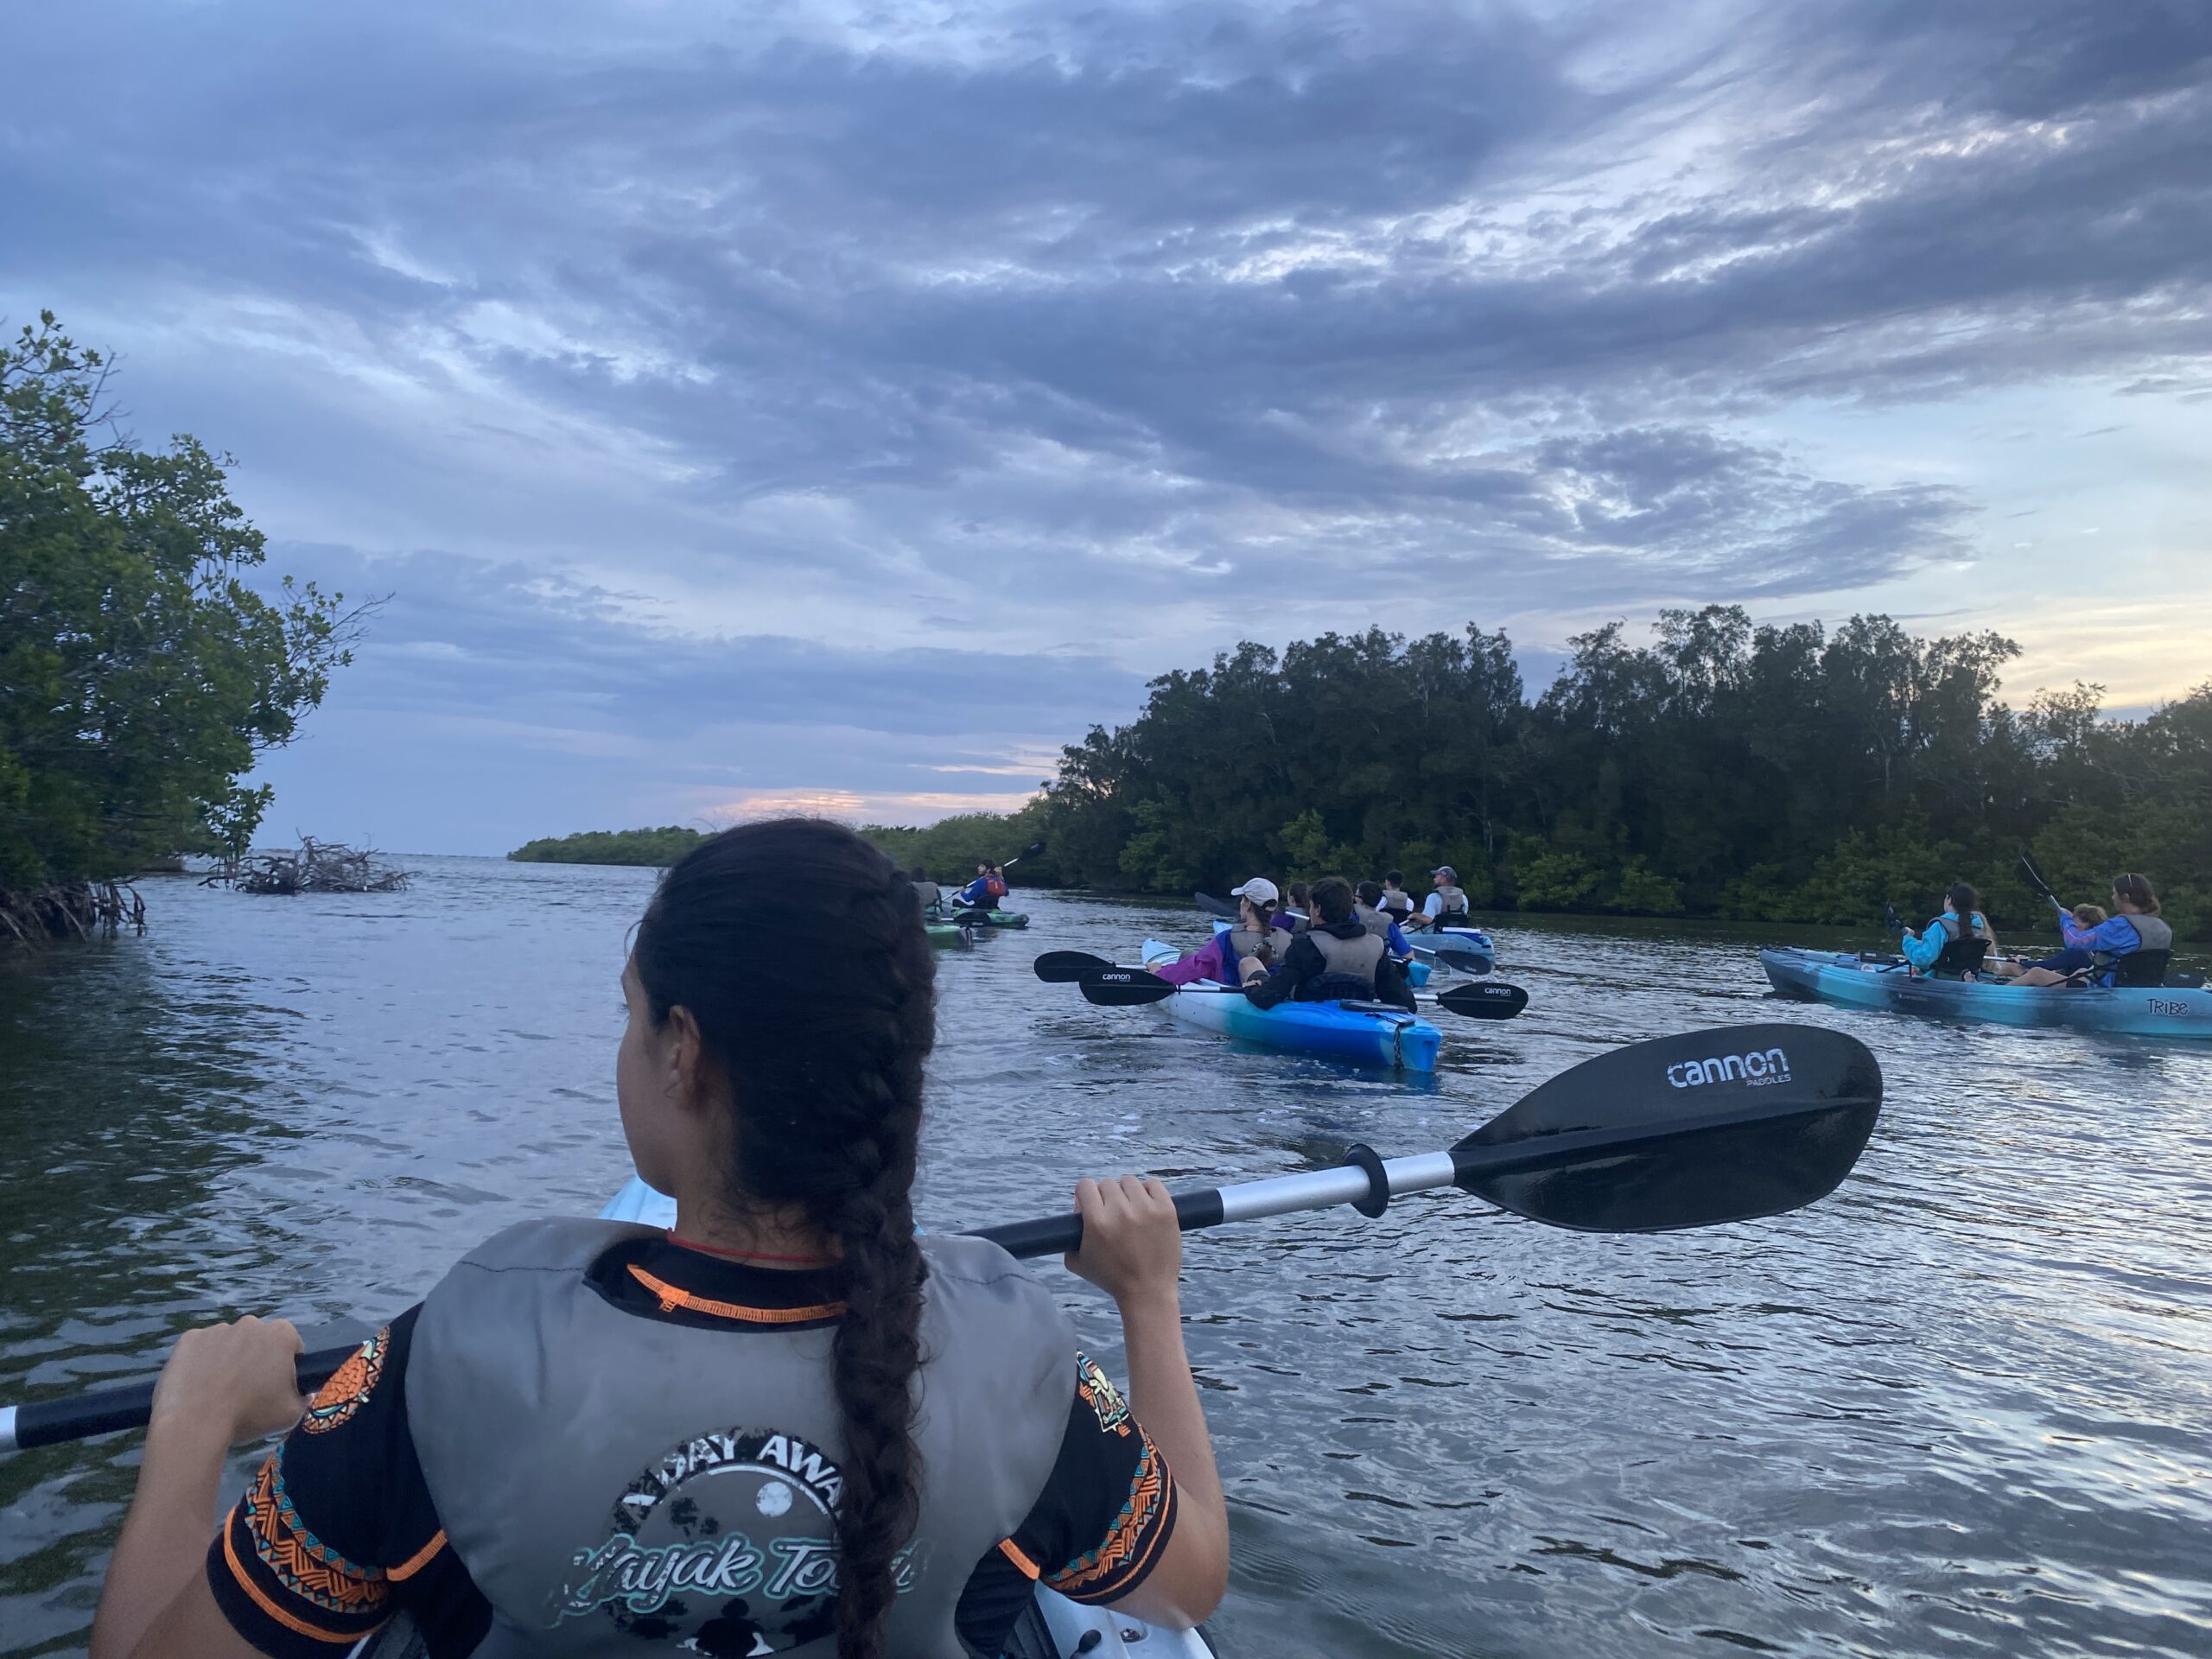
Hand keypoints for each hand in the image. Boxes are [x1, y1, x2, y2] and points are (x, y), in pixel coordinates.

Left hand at [149, 1316, 307, 1445]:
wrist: (194, 1423)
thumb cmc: (248, 1416)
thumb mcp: (290, 1415)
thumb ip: (305, 1400)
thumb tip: (307, 1393)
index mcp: (281, 1334)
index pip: (291, 1344)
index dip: (285, 1366)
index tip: (275, 1385)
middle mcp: (251, 1323)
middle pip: (258, 1340)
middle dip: (256, 1358)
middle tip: (247, 1389)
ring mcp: (217, 1329)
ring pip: (229, 1342)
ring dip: (228, 1358)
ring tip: (217, 1390)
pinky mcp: (189, 1338)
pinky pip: (201, 1347)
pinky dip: (201, 1361)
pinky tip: (198, 1384)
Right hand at [1066, 1175, 1180, 1306]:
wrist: (1148, 1292)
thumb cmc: (1111, 1278)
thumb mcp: (1077, 1262)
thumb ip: (1069, 1235)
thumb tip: (1079, 1207)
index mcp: (1097, 1221)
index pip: (1085, 1185)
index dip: (1086, 1195)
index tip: (1092, 1206)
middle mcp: (1120, 1211)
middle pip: (1107, 1183)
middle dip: (1106, 1198)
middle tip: (1113, 1216)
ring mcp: (1145, 1208)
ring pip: (1129, 1181)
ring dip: (1127, 1193)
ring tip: (1131, 1211)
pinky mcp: (1166, 1209)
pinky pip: (1154, 1184)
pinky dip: (1148, 1191)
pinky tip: (1146, 1206)